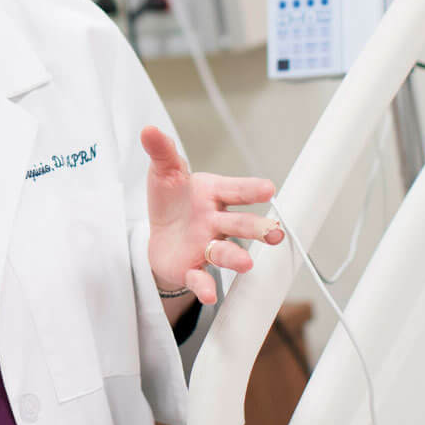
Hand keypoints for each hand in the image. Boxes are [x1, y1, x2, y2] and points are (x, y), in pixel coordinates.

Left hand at [142, 126, 283, 305]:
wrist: (160, 235)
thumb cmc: (172, 199)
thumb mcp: (163, 172)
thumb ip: (161, 151)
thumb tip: (149, 130)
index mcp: (213, 193)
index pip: (235, 190)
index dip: (251, 189)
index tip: (268, 188)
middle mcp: (216, 221)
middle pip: (239, 224)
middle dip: (258, 228)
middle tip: (275, 233)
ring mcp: (206, 246)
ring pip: (224, 252)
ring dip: (236, 258)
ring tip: (246, 263)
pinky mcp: (191, 268)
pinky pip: (200, 278)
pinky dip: (204, 286)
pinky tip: (209, 295)